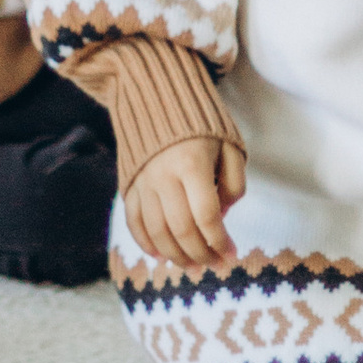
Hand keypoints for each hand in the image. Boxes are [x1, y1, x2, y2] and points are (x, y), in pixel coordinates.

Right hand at [122, 135, 246, 269]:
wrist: (156, 96)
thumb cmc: (202, 124)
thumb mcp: (230, 145)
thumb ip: (233, 183)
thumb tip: (222, 218)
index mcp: (192, 164)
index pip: (206, 216)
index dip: (220, 241)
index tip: (231, 255)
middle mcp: (163, 175)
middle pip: (181, 229)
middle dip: (201, 254)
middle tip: (215, 265)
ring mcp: (143, 181)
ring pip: (157, 231)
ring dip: (176, 256)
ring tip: (193, 267)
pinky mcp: (129, 184)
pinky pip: (134, 222)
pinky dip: (146, 243)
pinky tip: (161, 256)